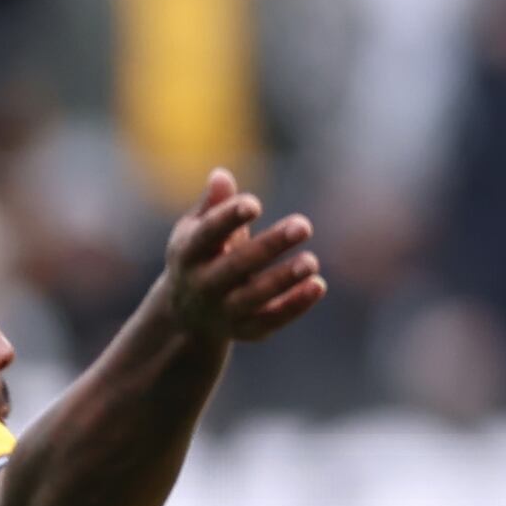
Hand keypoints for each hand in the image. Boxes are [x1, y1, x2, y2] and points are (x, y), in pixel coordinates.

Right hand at [159, 172, 326, 349]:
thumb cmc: (200, 256)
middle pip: (235, 266)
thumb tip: (221, 176)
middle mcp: (202, 285)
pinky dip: (295, 306)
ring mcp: (223, 311)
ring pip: (254, 297)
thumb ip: (212, 205)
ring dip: (284, 279)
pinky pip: (271, 320)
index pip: (207, 234)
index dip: (228, 218)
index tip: (254, 203)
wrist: (186, 313)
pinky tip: (319, 285)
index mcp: (187, 253)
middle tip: (305, 225)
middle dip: (269, 246)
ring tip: (312, 261)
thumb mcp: (196, 230)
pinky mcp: (245, 330)